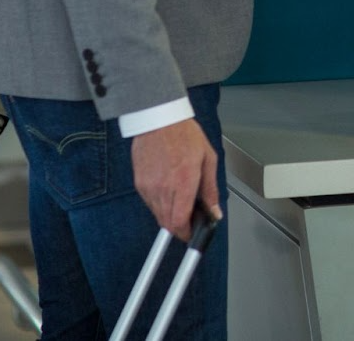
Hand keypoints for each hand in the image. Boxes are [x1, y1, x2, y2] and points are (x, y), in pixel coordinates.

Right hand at [131, 118, 220, 240]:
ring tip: (180, 200)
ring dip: (169, 215)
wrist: (159, 120)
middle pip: (167, 223)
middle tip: (189, 220)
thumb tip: (214, 211)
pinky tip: (168, 190)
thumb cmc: (185, 135)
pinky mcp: (139, 184)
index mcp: (183, 181)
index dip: (185, 233)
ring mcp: (149, 186)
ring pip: (158, 214)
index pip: (179, 221)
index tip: (191, 234)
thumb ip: (211, 189)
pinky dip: (159, 204)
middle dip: (179, 227)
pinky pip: (149, 203)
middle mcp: (163, 187)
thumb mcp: (208, 159)